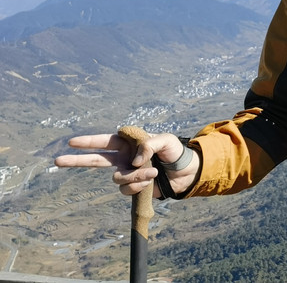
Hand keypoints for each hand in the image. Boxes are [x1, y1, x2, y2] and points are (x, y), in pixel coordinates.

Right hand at [55, 132, 198, 198]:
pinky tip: (151, 180)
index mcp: (129, 143)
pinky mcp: (133, 187)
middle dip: (76, 160)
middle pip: (95, 160)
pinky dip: (139, 185)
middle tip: (57, 160)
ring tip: (152, 172)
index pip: (105, 141)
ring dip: (135, 176)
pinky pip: (127, 189)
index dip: (89, 141)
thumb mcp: (166, 140)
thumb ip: (148, 145)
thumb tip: (134, 162)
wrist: (185, 172)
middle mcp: (123, 158)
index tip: (72, 142)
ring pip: (118, 178)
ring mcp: (127, 173)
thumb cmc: (175, 151)